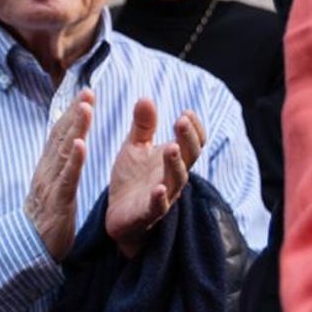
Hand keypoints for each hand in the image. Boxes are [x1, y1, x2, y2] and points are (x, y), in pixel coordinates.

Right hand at [25, 90, 93, 261]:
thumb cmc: (44, 219)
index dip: (72, 114)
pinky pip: (67, 178)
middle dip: (75, 112)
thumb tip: (66, 147)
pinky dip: (74, 160)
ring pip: (65, 152)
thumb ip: (58, 168)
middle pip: (62, 137)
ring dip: (75, 128)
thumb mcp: (52, 188)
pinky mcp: (58, 201)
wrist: (28, 250)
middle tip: (88, 90)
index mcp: (48, 169)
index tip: (84, 93)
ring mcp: (51, 185)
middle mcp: (47, 172)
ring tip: (86, 107)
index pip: (60, 136)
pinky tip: (81, 144)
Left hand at [105, 100, 205, 258]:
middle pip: (189, 157)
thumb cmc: (132, 178)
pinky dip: (160, 199)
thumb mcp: (135, 147)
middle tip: (181, 121)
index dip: (193, 128)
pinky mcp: (147, 214)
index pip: (193, 142)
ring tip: (172, 147)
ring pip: (176, 180)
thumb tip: (146, 97)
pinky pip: (158, 207)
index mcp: (172, 158)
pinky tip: (158, 189)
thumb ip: (143, 125)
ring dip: (175, 164)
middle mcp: (172, 176)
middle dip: (187, 139)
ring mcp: (162, 195)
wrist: (118, 214)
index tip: (186, 112)